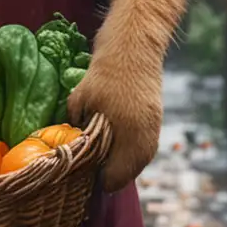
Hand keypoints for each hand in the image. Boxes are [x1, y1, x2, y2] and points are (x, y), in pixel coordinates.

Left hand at [66, 50, 163, 191]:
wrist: (134, 44)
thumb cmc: (105, 72)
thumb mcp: (81, 100)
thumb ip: (77, 127)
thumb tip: (71, 146)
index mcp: (129, 139)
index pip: (115, 179)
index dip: (96, 181)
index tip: (81, 178)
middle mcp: (146, 139)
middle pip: (129, 173)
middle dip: (109, 174)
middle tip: (88, 169)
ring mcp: (153, 128)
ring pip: (138, 160)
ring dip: (120, 162)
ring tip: (99, 157)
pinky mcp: (155, 118)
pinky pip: (142, 145)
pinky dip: (129, 149)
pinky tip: (113, 142)